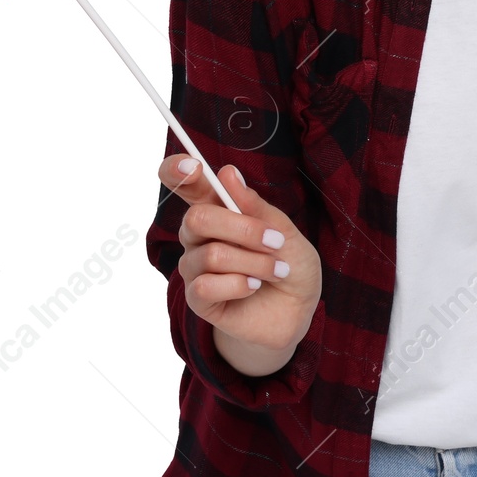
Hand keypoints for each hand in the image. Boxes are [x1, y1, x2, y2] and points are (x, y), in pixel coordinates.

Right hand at [158, 155, 322, 355]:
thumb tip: (227, 174)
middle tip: (275, 241)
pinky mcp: (198, 299)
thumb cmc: (290, 264)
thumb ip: (256, 207)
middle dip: (243, 228)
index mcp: (218, 209)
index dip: (178, 170)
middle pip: (197, 218)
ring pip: (212, 254)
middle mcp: (199, 236)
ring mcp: (195, 267)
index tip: (195, 166)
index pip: (183, 183)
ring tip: (277, 271)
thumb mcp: (284, 232)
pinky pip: (205, 286)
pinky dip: (239, 284)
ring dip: (254, 262)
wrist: (298, 310)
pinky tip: (254, 287)